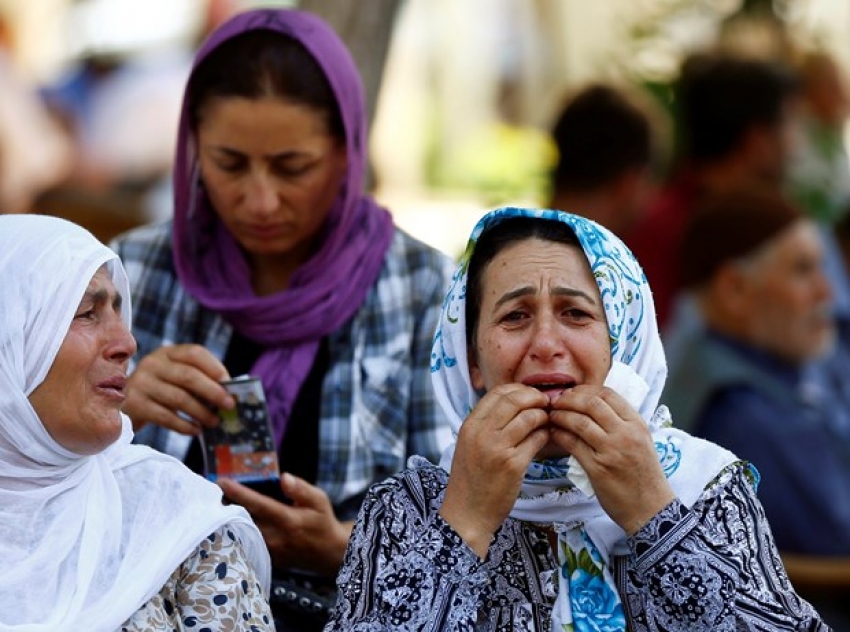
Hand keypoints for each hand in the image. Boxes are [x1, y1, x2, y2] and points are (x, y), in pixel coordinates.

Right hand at [124, 344, 234, 433]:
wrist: (122, 405)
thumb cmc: (160, 390)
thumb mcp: (175, 376)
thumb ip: (199, 378)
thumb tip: (229, 393)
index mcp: (168, 353)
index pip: (194, 353)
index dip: (214, 367)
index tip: (229, 383)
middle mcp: (153, 363)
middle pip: (188, 376)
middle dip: (213, 392)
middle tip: (229, 405)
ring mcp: (141, 383)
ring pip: (179, 398)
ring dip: (201, 412)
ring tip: (214, 421)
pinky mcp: (135, 404)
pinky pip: (166, 417)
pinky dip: (184, 425)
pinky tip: (196, 430)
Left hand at [219, 473, 351, 575]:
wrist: (326, 553)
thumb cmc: (322, 522)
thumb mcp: (320, 500)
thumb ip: (301, 488)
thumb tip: (283, 477)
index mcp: (288, 520)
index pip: (258, 505)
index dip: (238, 493)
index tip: (221, 481)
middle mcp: (275, 537)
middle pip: (242, 519)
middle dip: (225, 504)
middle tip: (210, 489)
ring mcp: (268, 551)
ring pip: (240, 532)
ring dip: (228, 517)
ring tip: (215, 501)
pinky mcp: (264, 558)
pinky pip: (244, 542)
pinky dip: (235, 529)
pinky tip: (227, 519)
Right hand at [439, 384, 549, 558]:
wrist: (467, 512)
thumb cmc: (471, 479)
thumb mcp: (469, 444)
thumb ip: (487, 423)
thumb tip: (514, 402)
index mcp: (470, 425)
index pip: (498, 392)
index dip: (520, 390)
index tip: (530, 396)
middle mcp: (482, 433)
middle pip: (516, 399)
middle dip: (535, 398)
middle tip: (545, 405)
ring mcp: (498, 448)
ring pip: (530, 417)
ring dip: (543, 417)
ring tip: (546, 423)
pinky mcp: (513, 465)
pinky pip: (537, 439)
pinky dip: (545, 435)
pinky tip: (544, 439)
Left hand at [549, 385, 674, 534]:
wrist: (650, 509)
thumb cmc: (643, 475)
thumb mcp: (640, 441)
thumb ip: (621, 423)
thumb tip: (592, 406)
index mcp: (637, 424)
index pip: (607, 394)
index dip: (584, 390)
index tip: (571, 393)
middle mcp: (625, 434)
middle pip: (591, 403)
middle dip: (568, 399)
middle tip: (555, 401)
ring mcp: (612, 450)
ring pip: (579, 422)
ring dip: (560, 415)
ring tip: (551, 415)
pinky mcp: (598, 468)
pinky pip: (573, 444)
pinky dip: (559, 435)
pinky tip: (552, 432)